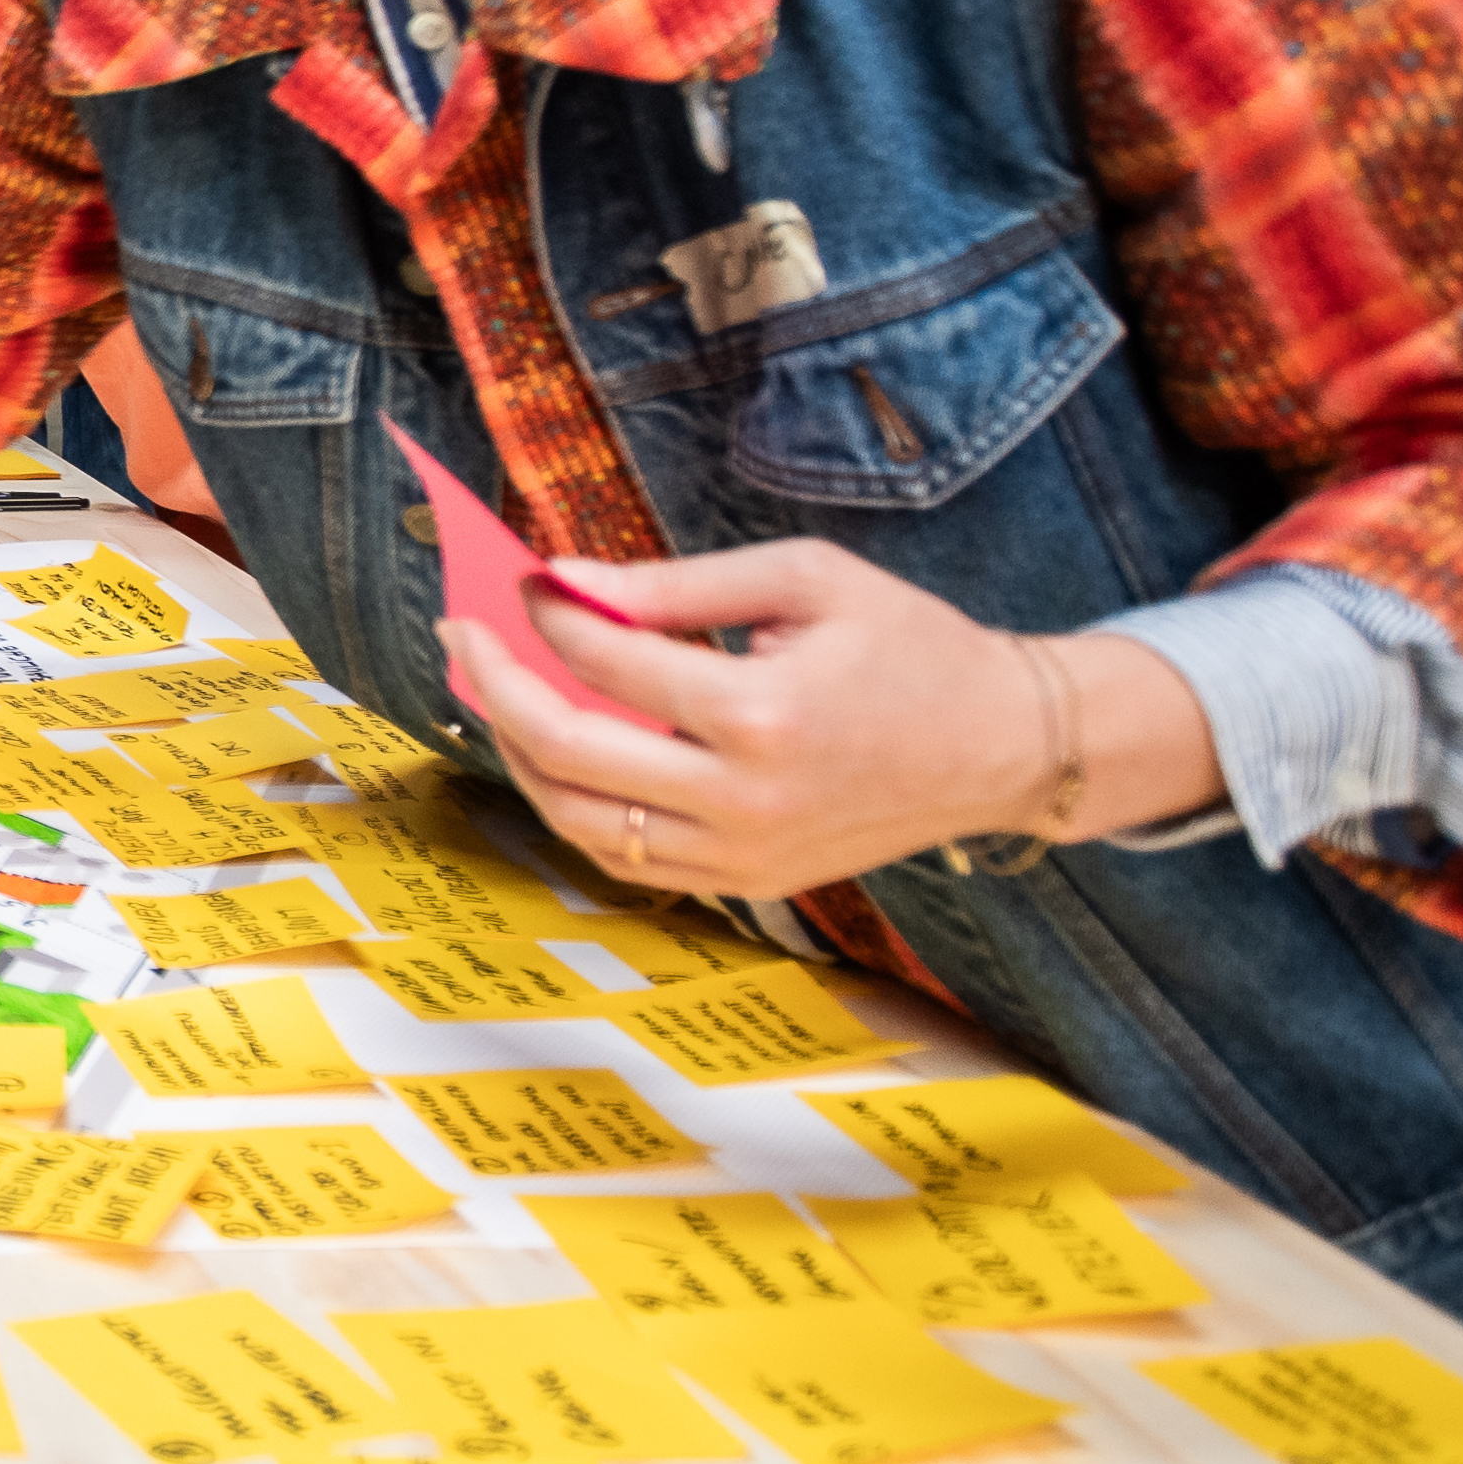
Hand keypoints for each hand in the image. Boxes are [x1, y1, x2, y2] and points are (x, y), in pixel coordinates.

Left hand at [446, 534, 1221, 908]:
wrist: (1002, 745)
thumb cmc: (910, 646)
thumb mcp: (805, 580)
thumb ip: (678, 585)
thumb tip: (567, 580)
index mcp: (762, 712)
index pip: (606, 661)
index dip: (546, 614)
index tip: (522, 580)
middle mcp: (744, 799)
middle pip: (565, 751)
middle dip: (493, 683)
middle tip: (460, 634)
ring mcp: (741, 855)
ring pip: (579, 819)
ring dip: (518, 752)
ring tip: (496, 692)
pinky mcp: (746, 883)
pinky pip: (625, 859)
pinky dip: (575, 807)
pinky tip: (557, 753)